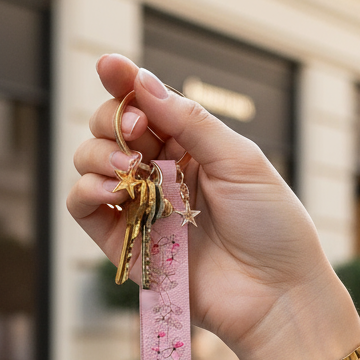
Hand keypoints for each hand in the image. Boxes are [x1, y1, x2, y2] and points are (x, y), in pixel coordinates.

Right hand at [69, 56, 359, 359]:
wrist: (277, 294)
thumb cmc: (273, 226)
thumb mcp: (240, 160)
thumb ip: (189, 121)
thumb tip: (142, 82)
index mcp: (193, 148)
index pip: (146, 105)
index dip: (123, 81)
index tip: (109, 64)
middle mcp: (161, 174)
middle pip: (110, 128)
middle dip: (112, 118)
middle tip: (136, 131)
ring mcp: (140, 208)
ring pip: (89, 161)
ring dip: (98, 152)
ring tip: (131, 166)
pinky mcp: (124, 244)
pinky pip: (82, 207)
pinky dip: (85, 188)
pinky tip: (112, 188)